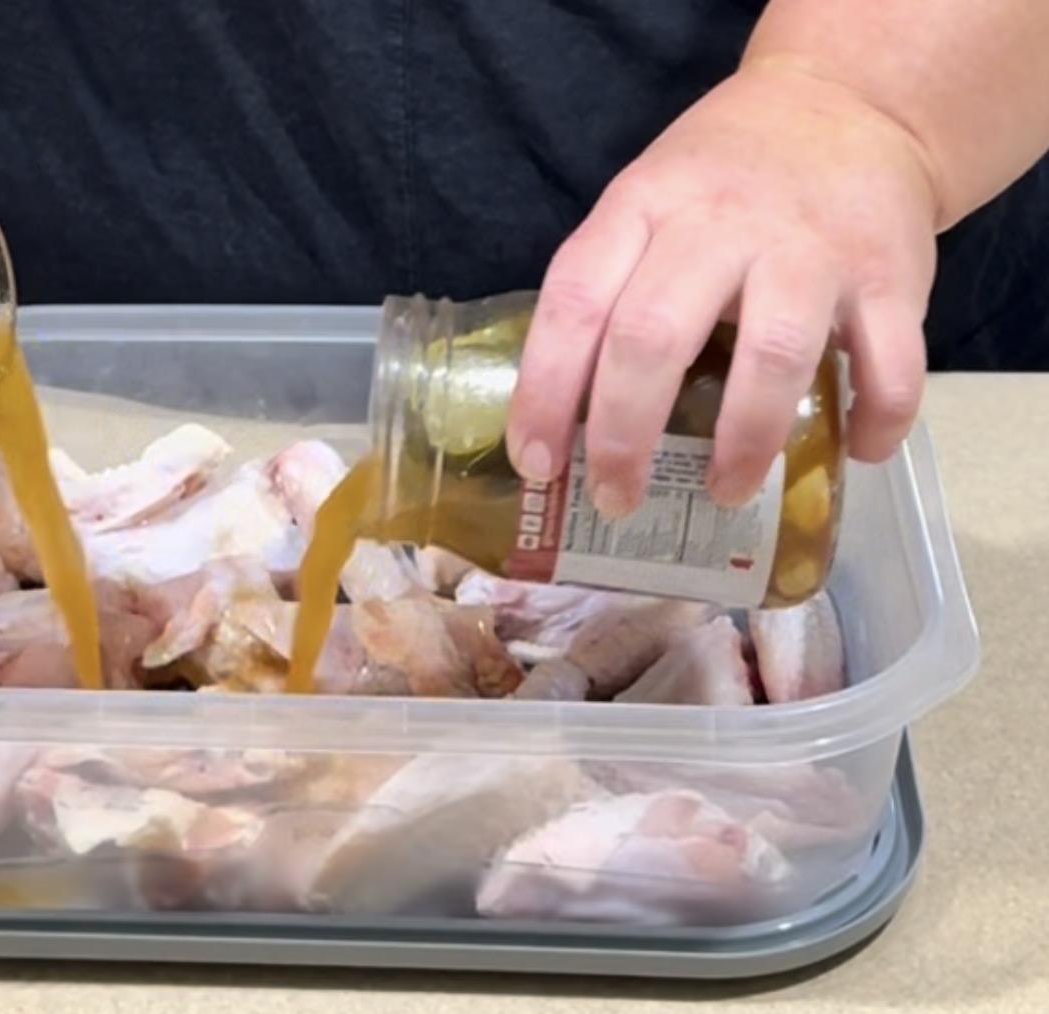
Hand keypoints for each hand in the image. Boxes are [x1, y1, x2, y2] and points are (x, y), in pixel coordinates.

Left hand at [506, 62, 940, 514]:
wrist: (849, 100)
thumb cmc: (721, 181)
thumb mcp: (644, 203)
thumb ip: (608, 289)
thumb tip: (560, 423)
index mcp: (644, 206)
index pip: (575, 303)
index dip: (545, 392)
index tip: (536, 464)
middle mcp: (721, 221)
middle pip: (654, 337)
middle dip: (624, 437)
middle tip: (617, 500)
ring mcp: (810, 246)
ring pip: (772, 354)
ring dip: (744, 442)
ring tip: (725, 493)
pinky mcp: (890, 271)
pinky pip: (889, 361)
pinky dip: (876, 420)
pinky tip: (855, 453)